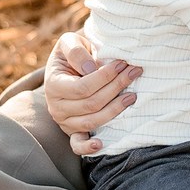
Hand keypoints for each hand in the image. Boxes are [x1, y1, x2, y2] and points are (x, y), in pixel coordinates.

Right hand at [44, 31, 141, 155]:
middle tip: (135, 72)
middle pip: (92, 104)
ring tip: (133, 95)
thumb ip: (76, 51)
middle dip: (116, 87)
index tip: (122, 63)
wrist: (70, 66)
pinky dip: (88, 147)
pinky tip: (101, 143)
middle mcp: (57, 107)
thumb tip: (91, 68)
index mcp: (54, 85)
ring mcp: (64, 122)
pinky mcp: (73, 132)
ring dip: (116, 109)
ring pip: (92, 121)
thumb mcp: (69, 42)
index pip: (83, 87)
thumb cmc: (73, 53)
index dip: (105, 77)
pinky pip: (77, 145)